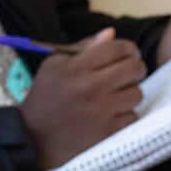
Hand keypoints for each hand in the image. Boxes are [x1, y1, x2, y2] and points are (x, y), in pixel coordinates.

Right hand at [19, 27, 145, 168]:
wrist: (33, 137)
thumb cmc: (45, 96)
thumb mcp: (54, 65)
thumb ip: (83, 47)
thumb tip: (111, 33)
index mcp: (77, 67)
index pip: (118, 48)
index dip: (129, 48)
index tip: (129, 54)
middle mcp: (92, 87)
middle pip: (134, 68)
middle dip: (135, 67)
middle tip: (129, 73)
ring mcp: (102, 111)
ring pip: (137, 93)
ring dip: (130, 93)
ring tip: (117, 96)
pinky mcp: (107, 132)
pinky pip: (133, 116)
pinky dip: (126, 115)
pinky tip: (113, 114)